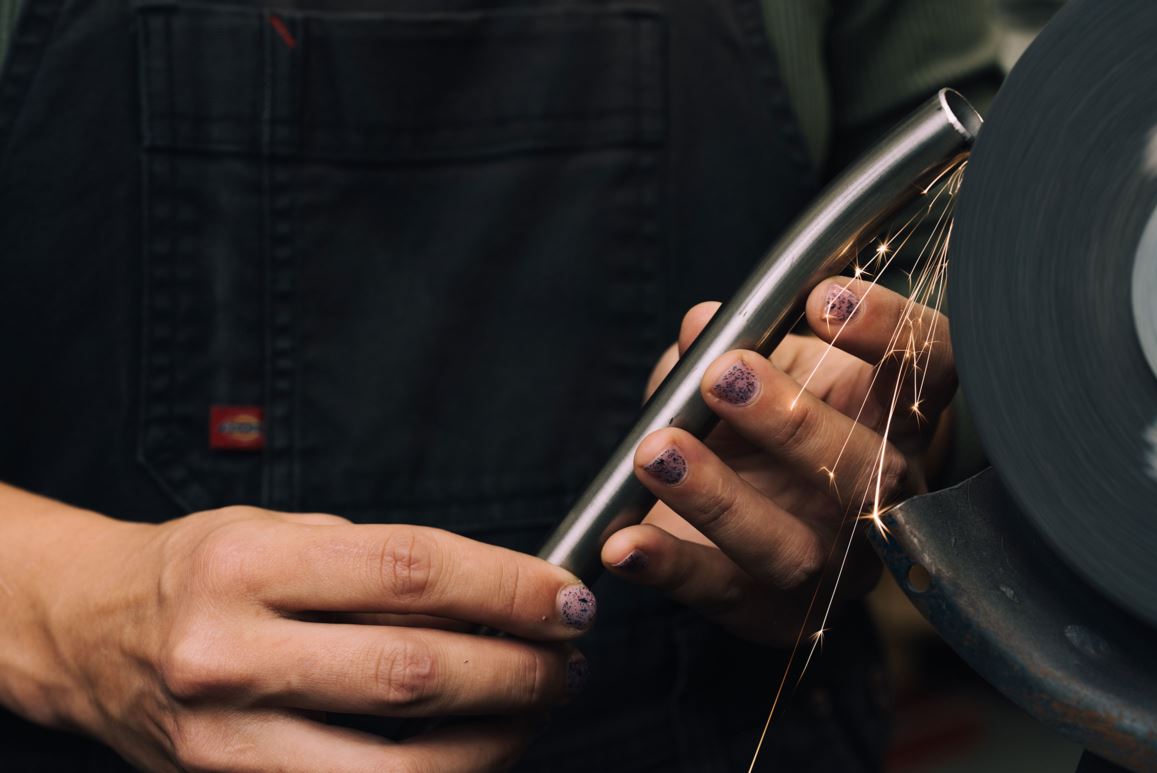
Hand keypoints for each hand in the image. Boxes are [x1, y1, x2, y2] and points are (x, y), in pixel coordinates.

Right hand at [36, 504, 593, 771]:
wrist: (91, 635)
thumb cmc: (202, 573)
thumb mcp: (283, 533)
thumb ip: (384, 564)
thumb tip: (511, 594)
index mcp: (248, 565)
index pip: (412, 574)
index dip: (509, 588)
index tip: (566, 597)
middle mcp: (230, 656)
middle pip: (415, 672)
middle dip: (519, 669)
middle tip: (569, 655)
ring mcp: (227, 741)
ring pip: (400, 765)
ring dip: (496, 738)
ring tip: (537, 706)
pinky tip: (475, 749)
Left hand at [601, 278, 954, 644]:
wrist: (749, 515)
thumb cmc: (764, 420)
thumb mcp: (758, 366)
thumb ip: (732, 342)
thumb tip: (701, 325)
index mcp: (898, 419)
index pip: (929, 370)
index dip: (888, 333)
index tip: (820, 300)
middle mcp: (885, 497)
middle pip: (868, 471)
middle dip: (792, 422)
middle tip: (722, 374)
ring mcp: (838, 566)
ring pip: (797, 549)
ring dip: (722, 501)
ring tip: (657, 452)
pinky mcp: (778, 616)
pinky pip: (724, 595)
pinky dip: (670, 568)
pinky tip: (623, 544)